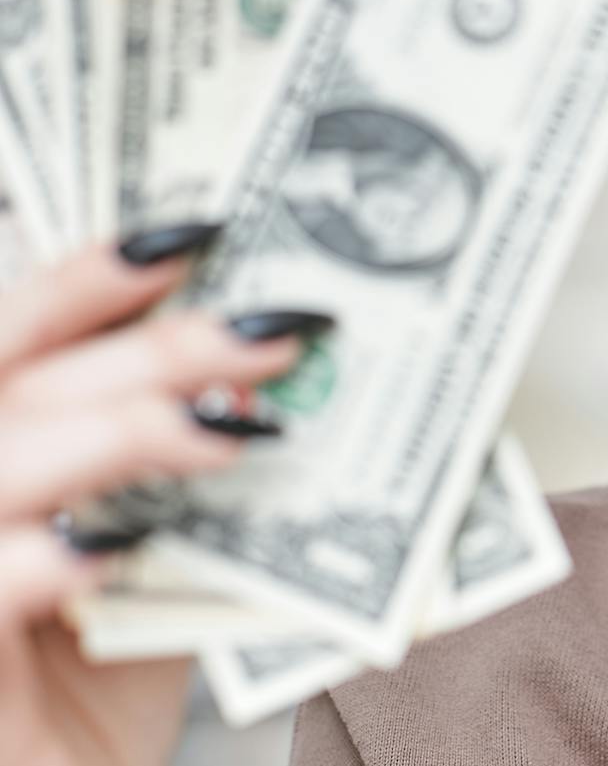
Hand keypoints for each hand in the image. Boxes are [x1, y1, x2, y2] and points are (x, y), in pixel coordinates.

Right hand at [0, 233, 304, 765]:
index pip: (14, 337)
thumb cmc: (93, 683)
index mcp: (1, 445)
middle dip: (145, 345)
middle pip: (9, 379)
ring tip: (232, 429)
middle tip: (274, 331)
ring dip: (115, 435)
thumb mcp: (152, 556)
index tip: (195, 229)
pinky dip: (29, 566)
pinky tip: (107, 548)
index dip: (85, 276)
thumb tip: (276, 376)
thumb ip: (180, 474)